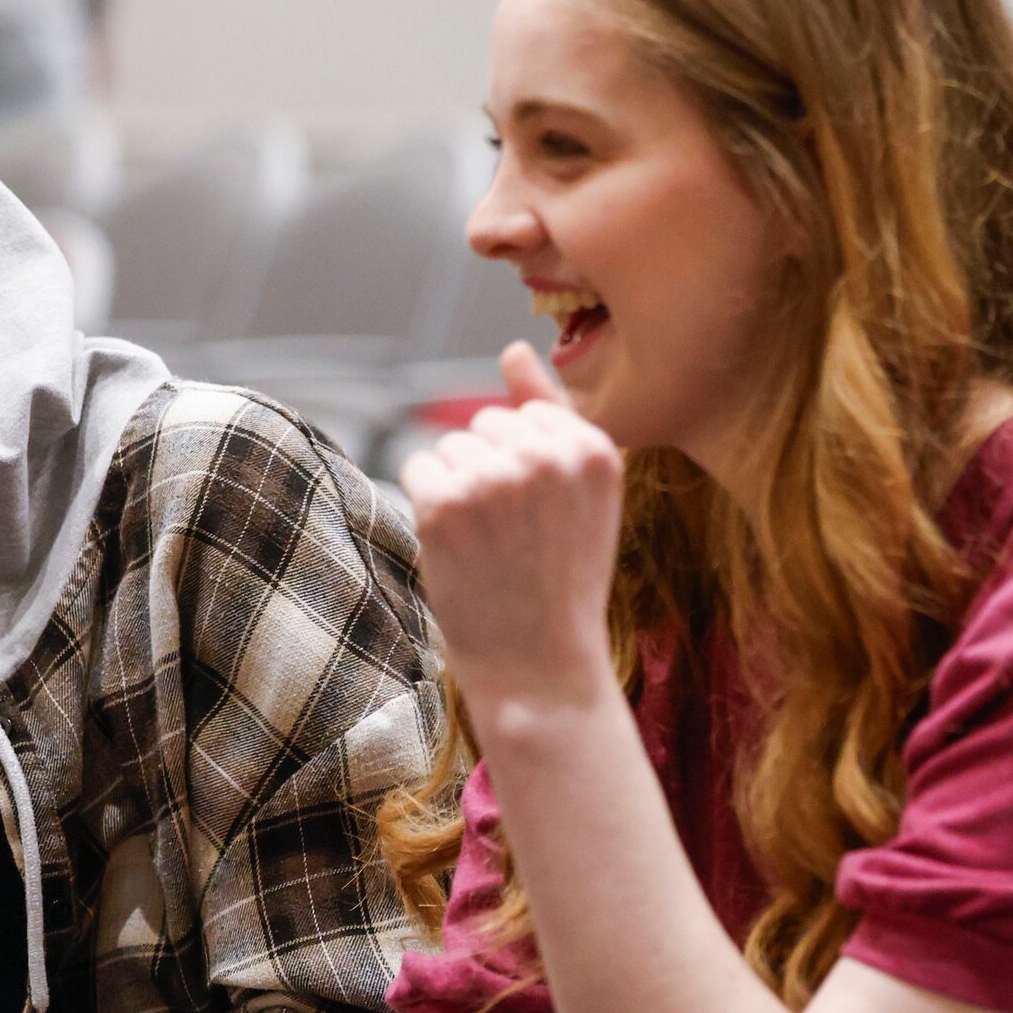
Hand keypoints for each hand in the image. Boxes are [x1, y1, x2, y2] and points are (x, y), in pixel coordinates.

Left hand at [397, 342, 625, 721]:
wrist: (539, 665)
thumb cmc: (561, 579)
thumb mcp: (581, 493)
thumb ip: (552, 413)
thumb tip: (513, 346)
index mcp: (594, 448)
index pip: (526, 416)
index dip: (525, 470)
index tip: (545, 522)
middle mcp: (547, 455)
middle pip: (484, 425)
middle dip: (489, 474)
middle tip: (516, 541)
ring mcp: (494, 477)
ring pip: (450, 446)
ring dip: (457, 491)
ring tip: (490, 547)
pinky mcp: (444, 503)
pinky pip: (418, 467)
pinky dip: (428, 505)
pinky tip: (458, 547)